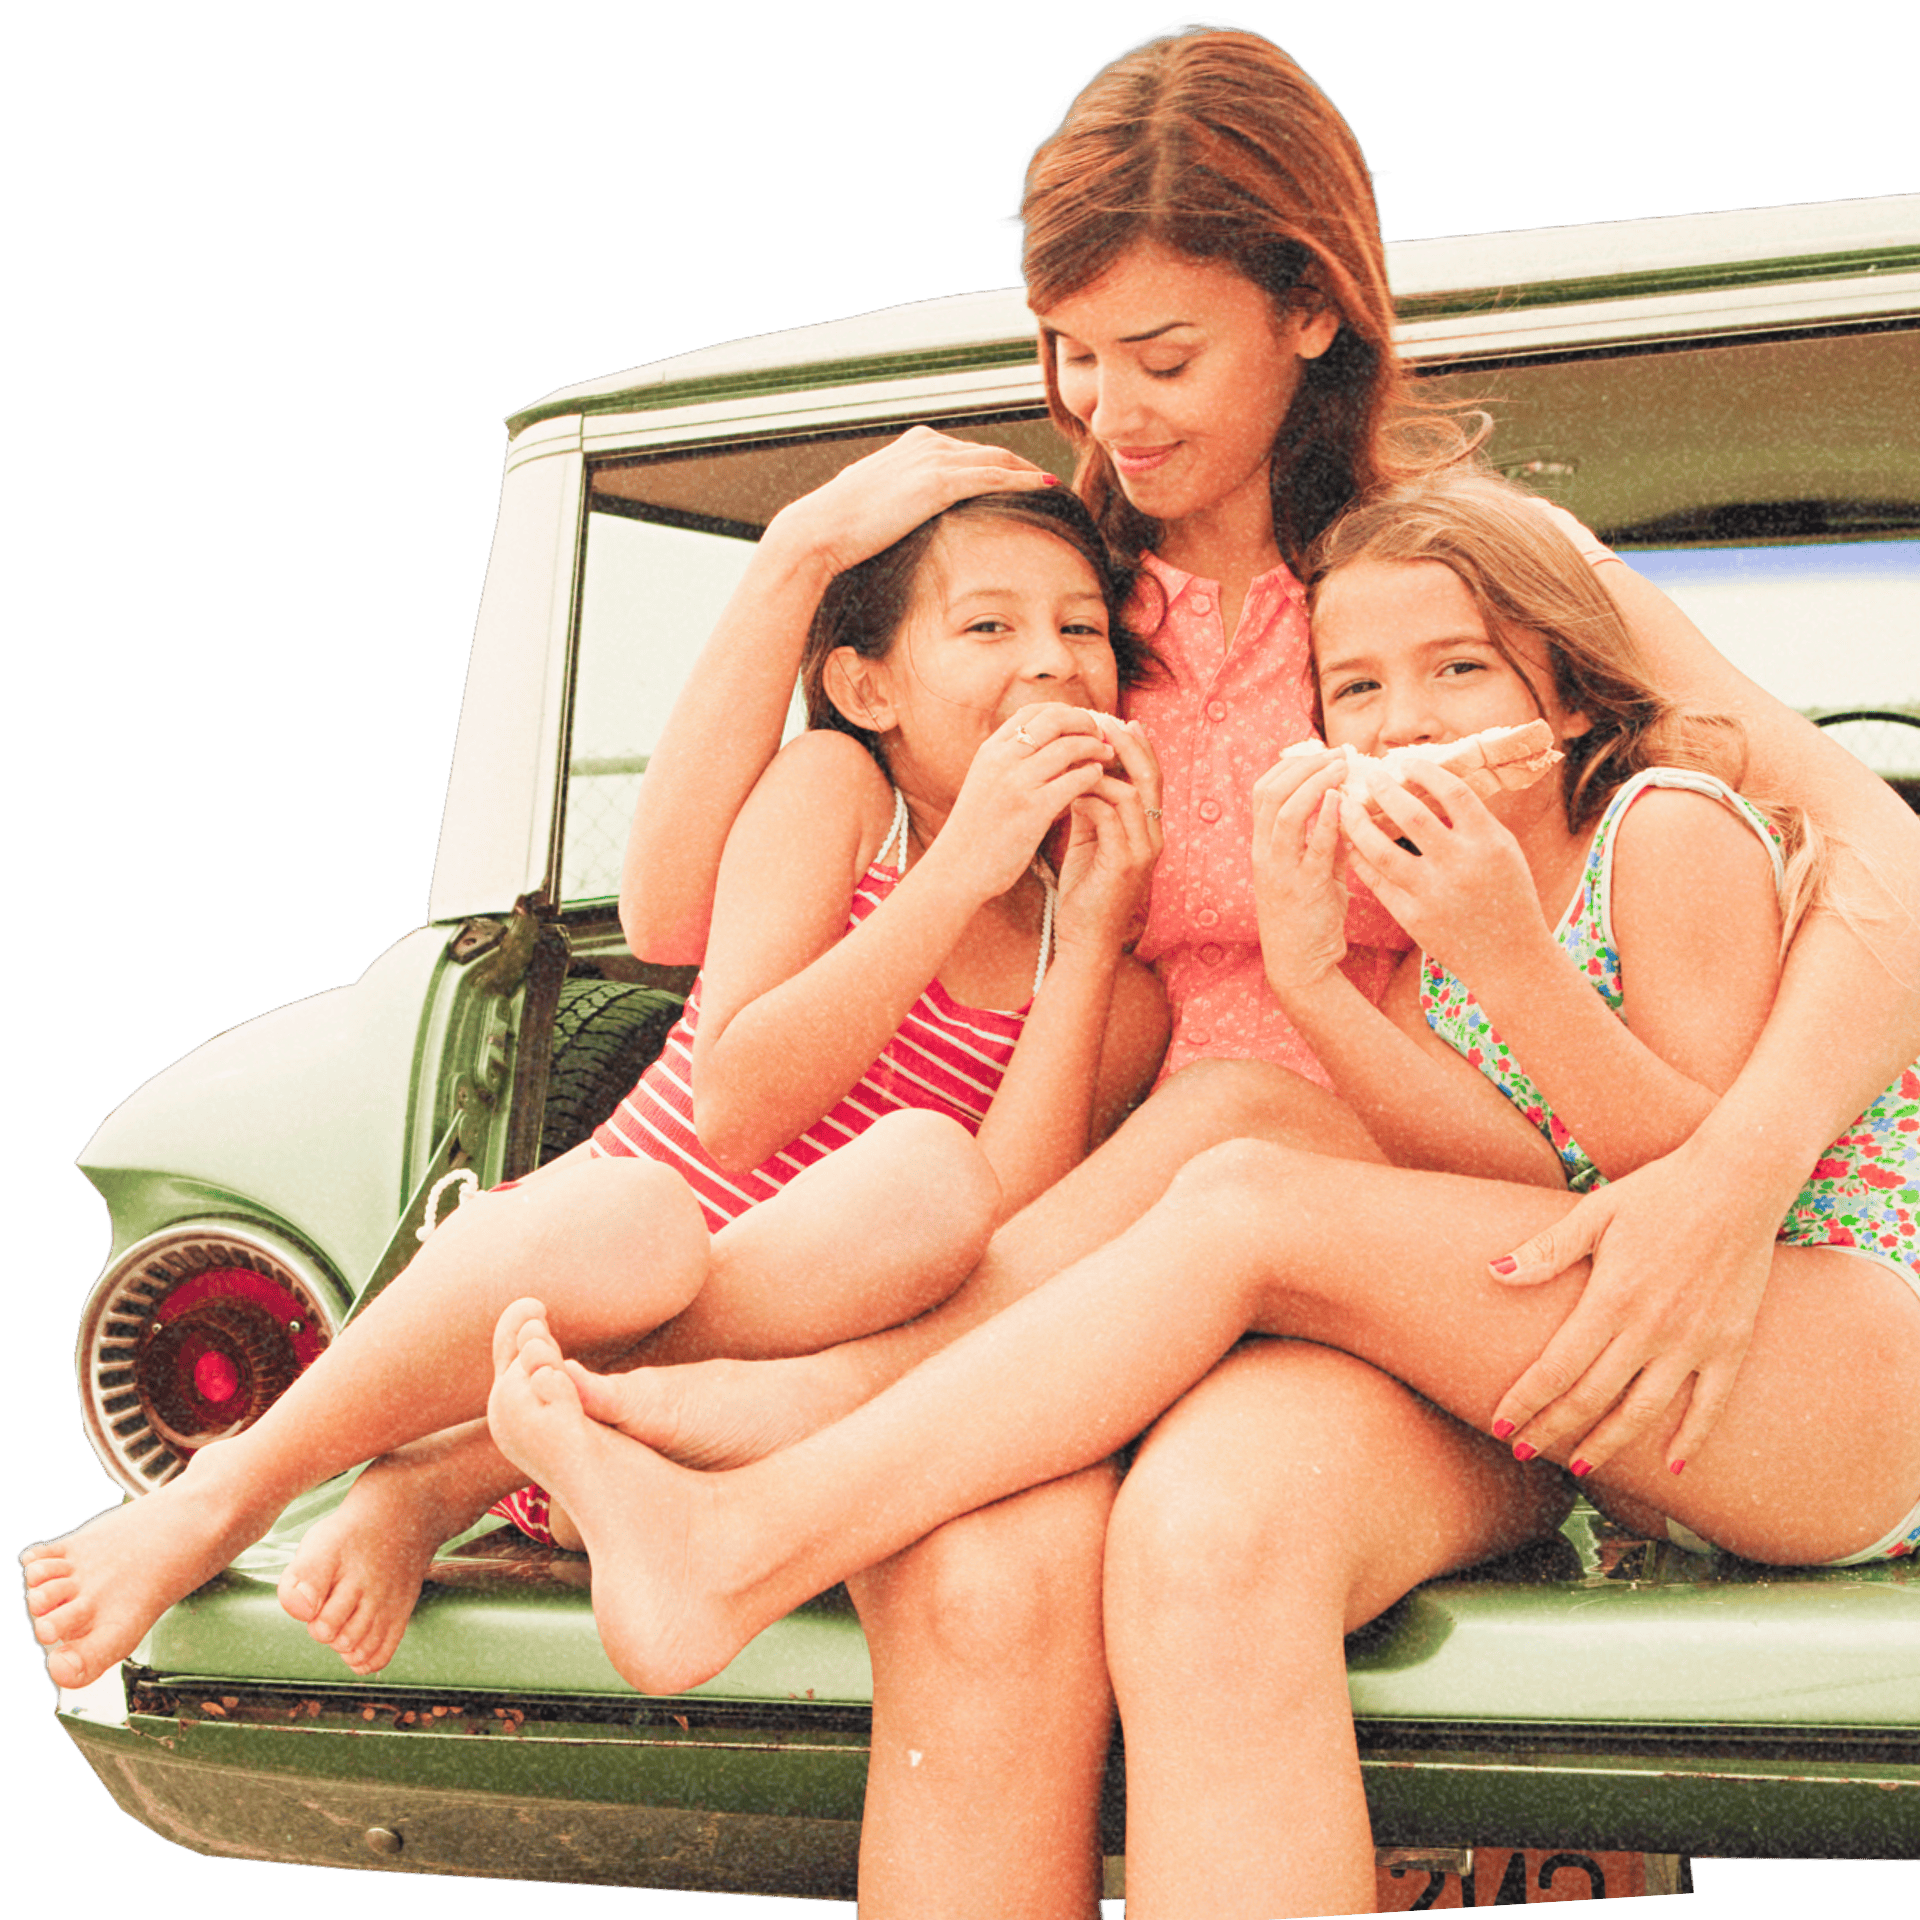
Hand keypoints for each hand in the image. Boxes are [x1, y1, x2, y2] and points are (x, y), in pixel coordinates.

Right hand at [766, 426, 1054, 576]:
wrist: (821, 530)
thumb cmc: (839, 526)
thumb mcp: (872, 503)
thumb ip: (895, 501)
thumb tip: (897, 517)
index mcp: (914, 446)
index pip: (968, 452)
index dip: (998, 466)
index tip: (1021, 480)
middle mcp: (927, 444)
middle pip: (989, 452)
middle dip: (1021, 466)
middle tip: (1048, 482)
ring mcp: (933, 460)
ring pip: (997, 460)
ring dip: (1030, 472)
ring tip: (1055, 486)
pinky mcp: (938, 483)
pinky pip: (993, 477)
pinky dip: (1023, 480)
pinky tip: (1046, 487)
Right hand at [939, 704, 1116, 902]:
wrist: (957, 870)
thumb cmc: (976, 832)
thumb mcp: (985, 784)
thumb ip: (1010, 762)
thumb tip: (1047, 745)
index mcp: (990, 750)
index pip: (1034, 711)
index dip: (1065, 712)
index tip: (1082, 724)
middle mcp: (1002, 760)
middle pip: (1056, 720)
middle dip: (1085, 722)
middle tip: (1102, 736)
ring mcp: (1017, 783)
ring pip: (1069, 747)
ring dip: (1095, 748)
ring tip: (1107, 756)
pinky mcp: (1034, 810)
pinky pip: (1075, 780)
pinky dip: (1092, 775)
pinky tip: (1098, 780)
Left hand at [1052, 717, 1163, 955]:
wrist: (1085, 939)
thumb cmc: (1086, 891)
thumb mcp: (1090, 840)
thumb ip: (1092, 807)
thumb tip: (1081, 772)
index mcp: (1147, 830)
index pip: (1150, 777)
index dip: (1138, 747)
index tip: (1118, 720)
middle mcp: (1153, 837)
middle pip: (1150, 777)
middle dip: (1129, 745)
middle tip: (1105, 721)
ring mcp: (1143, 851)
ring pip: (1131, 793)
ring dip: (1102, 770)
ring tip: (1077, 755)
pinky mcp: (1125, 864)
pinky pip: (1111, 817)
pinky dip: (1090, 798)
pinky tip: (1070, 791)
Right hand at [1250, 748, 1352, 996]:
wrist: (1299, 964)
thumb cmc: (1309, 917)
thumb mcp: (1315, 870)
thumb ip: (1326, 840)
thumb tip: (1350, 805)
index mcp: (1263, 846)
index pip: (1264, 790)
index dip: (1291, 765)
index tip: (1322, 753)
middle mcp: (1265, 853)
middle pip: (1271, 792)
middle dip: (1305, 765)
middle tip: (1338, 754)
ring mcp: (1281, 870)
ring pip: (1286, 811)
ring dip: (1316, 782)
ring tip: (1343, 769)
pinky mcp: (1304, 887)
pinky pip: (1312, 845)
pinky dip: (1326, 817)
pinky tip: (1343, 800)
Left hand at [1337, 762, 1546, 987]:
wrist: (1510, 958)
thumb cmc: (1509, 896)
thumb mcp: (1504, 851)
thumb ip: (1472, 821)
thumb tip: (1430, 783)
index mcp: (1489, 842)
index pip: (1453, 791)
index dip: (1425, 772)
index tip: (1405, 763)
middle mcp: (1460, 865)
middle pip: (1411, 814)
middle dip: (1384, 790)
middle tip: (1370, 777)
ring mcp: (1433, 893)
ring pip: (1381, 849)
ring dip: (1358, 823)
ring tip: (1346, 807)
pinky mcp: (1413, 917)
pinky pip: (1376, 880)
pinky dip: (1359, 857)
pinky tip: (1351, 842)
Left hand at [1486, 1139, 1779, 1474]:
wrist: (1738, 1181)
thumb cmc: (1659, 1191)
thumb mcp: (1595, 1213)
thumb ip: (1547, 1251)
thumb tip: (1493, 1273)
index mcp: (1611, 1299)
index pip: (1556, 1369)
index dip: (1526, 1401)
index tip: (1501, 1425)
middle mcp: (1651, 1330)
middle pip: (1592, 1398)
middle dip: (1553, 1431)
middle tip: (1523, 1452)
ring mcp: (1694, 1342)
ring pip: (1644, 1413)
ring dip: (1608, 1445)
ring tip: (1579, 1468)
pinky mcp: (1731, 1344)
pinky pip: (1710, 1405)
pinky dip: (1691, 1439)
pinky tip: (1672, 1467)